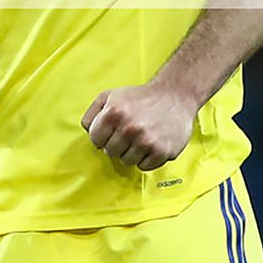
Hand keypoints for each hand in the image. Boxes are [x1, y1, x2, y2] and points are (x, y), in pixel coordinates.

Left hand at [80, 81, 198, 170]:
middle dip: (117, 144)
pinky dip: (147, 158)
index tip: (112, 131)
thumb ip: (92, 113)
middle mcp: (130, 128)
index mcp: (114, 113)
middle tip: (128, 133)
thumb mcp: (110, 96)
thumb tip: (87, 131)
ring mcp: (146, 141)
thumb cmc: (141, 97)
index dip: (102, 136)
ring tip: (141, 137)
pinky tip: (151, 143)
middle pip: (110, 152)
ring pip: (126, 161)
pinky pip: (144, 167)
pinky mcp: (162, 151)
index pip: (95, 140)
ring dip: (132, 152)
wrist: (175, 96)